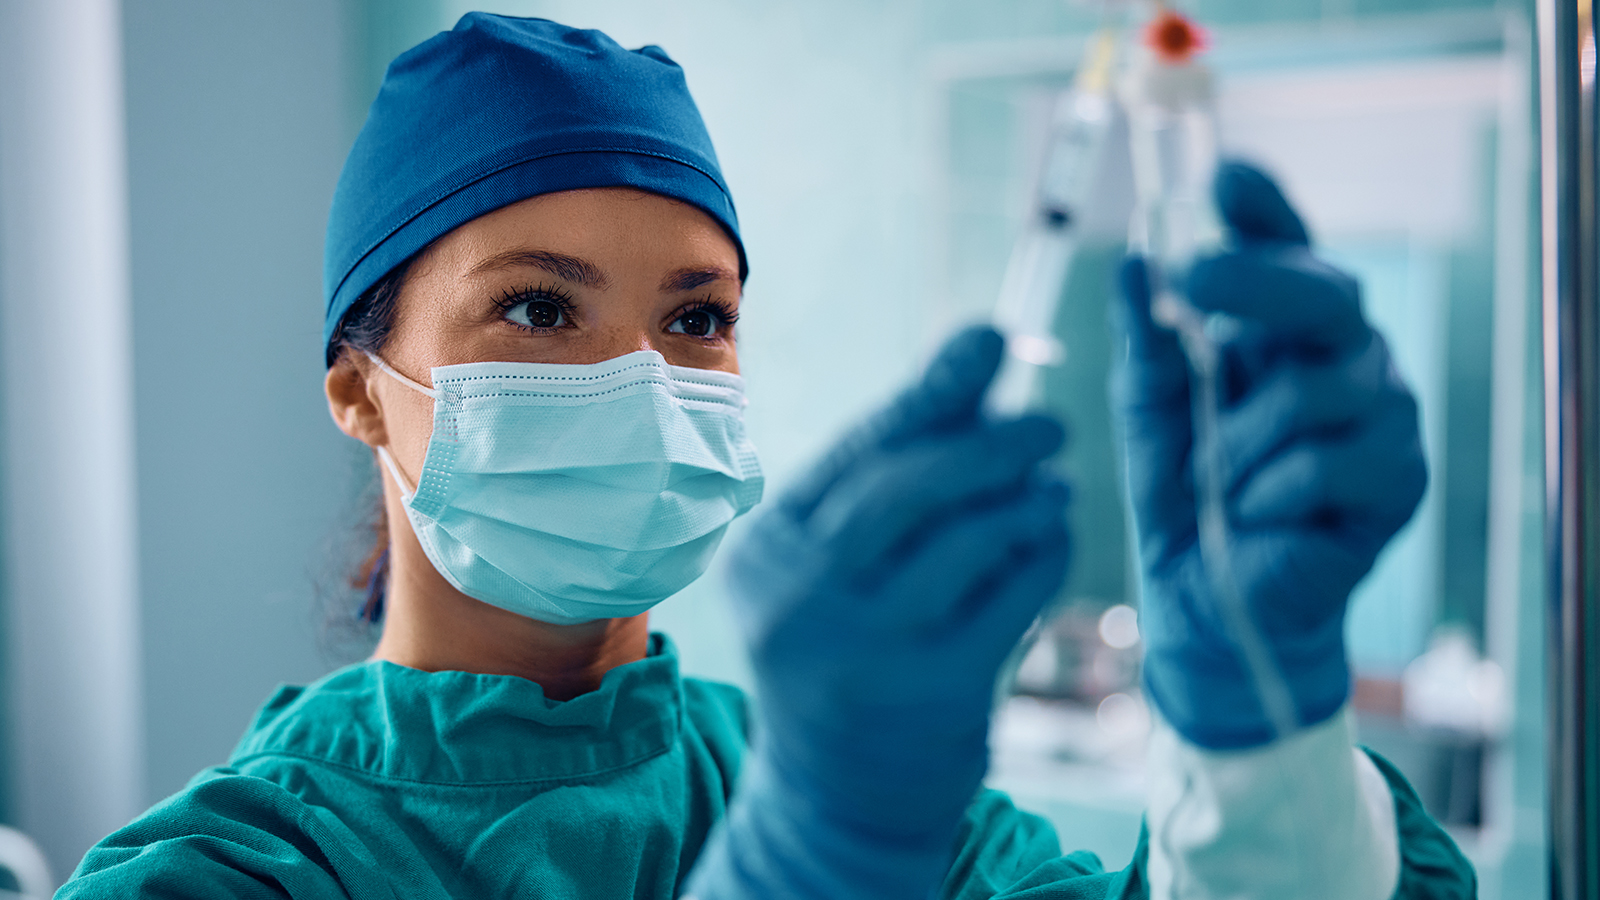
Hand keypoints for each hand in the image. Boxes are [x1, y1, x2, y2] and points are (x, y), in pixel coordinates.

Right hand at [686, 325, 1070, 899]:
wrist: (837, 796)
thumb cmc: (850, 649)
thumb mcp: (844, 562)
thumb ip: (899, 464)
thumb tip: (978, 346)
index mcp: (769, 551)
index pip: (857, 452)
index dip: (931, 391)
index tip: (991, 335)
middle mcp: (800, 597)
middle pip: (909, 485)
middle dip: (991, 442)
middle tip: (1049, 424)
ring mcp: (862, 649)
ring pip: (968, 537)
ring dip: (1028, 498)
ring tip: (1054, 488)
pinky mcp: (930, 691)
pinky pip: (1010, 595)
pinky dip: (1044, 552)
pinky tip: (1052, 537)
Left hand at [1116, 162, 1426, 748]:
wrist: (1204, 602)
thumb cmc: (1182, 496)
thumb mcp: (1147, 409)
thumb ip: (1146, 339)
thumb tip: (1134, 260)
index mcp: (1284, 331)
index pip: (1289, 249)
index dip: (1265, 209)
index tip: (1223, 177)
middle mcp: (1344, 359)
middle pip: (1326, 291)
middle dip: (1258, 281)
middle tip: (1194, 282)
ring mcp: (1382, 419)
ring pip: (1316, 390)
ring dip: (1239, 439)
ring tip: (1214, 480)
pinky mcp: (1396, 484)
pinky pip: (1327, 461)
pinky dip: (1267, 488)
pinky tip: (1250, 513)